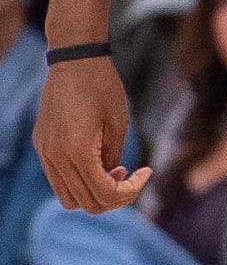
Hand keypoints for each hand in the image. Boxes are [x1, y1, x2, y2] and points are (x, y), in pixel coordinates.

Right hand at [34, 57, 150, 212]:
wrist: (74, 61)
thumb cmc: (103, 88)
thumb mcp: (118, 124)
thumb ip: (112, 158)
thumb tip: (110, 182)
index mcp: (76, 152)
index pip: (102, 194)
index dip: (129, 192)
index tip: (146, 172)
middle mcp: (55, 157)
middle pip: (83, 203)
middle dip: (112, 197)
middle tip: (130, 175)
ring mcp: (45, 152)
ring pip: (67, 196)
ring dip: (93, 192)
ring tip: (115, 170)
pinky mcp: (42, 145)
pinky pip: (58, 179)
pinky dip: (79, 180)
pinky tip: (97, 162)